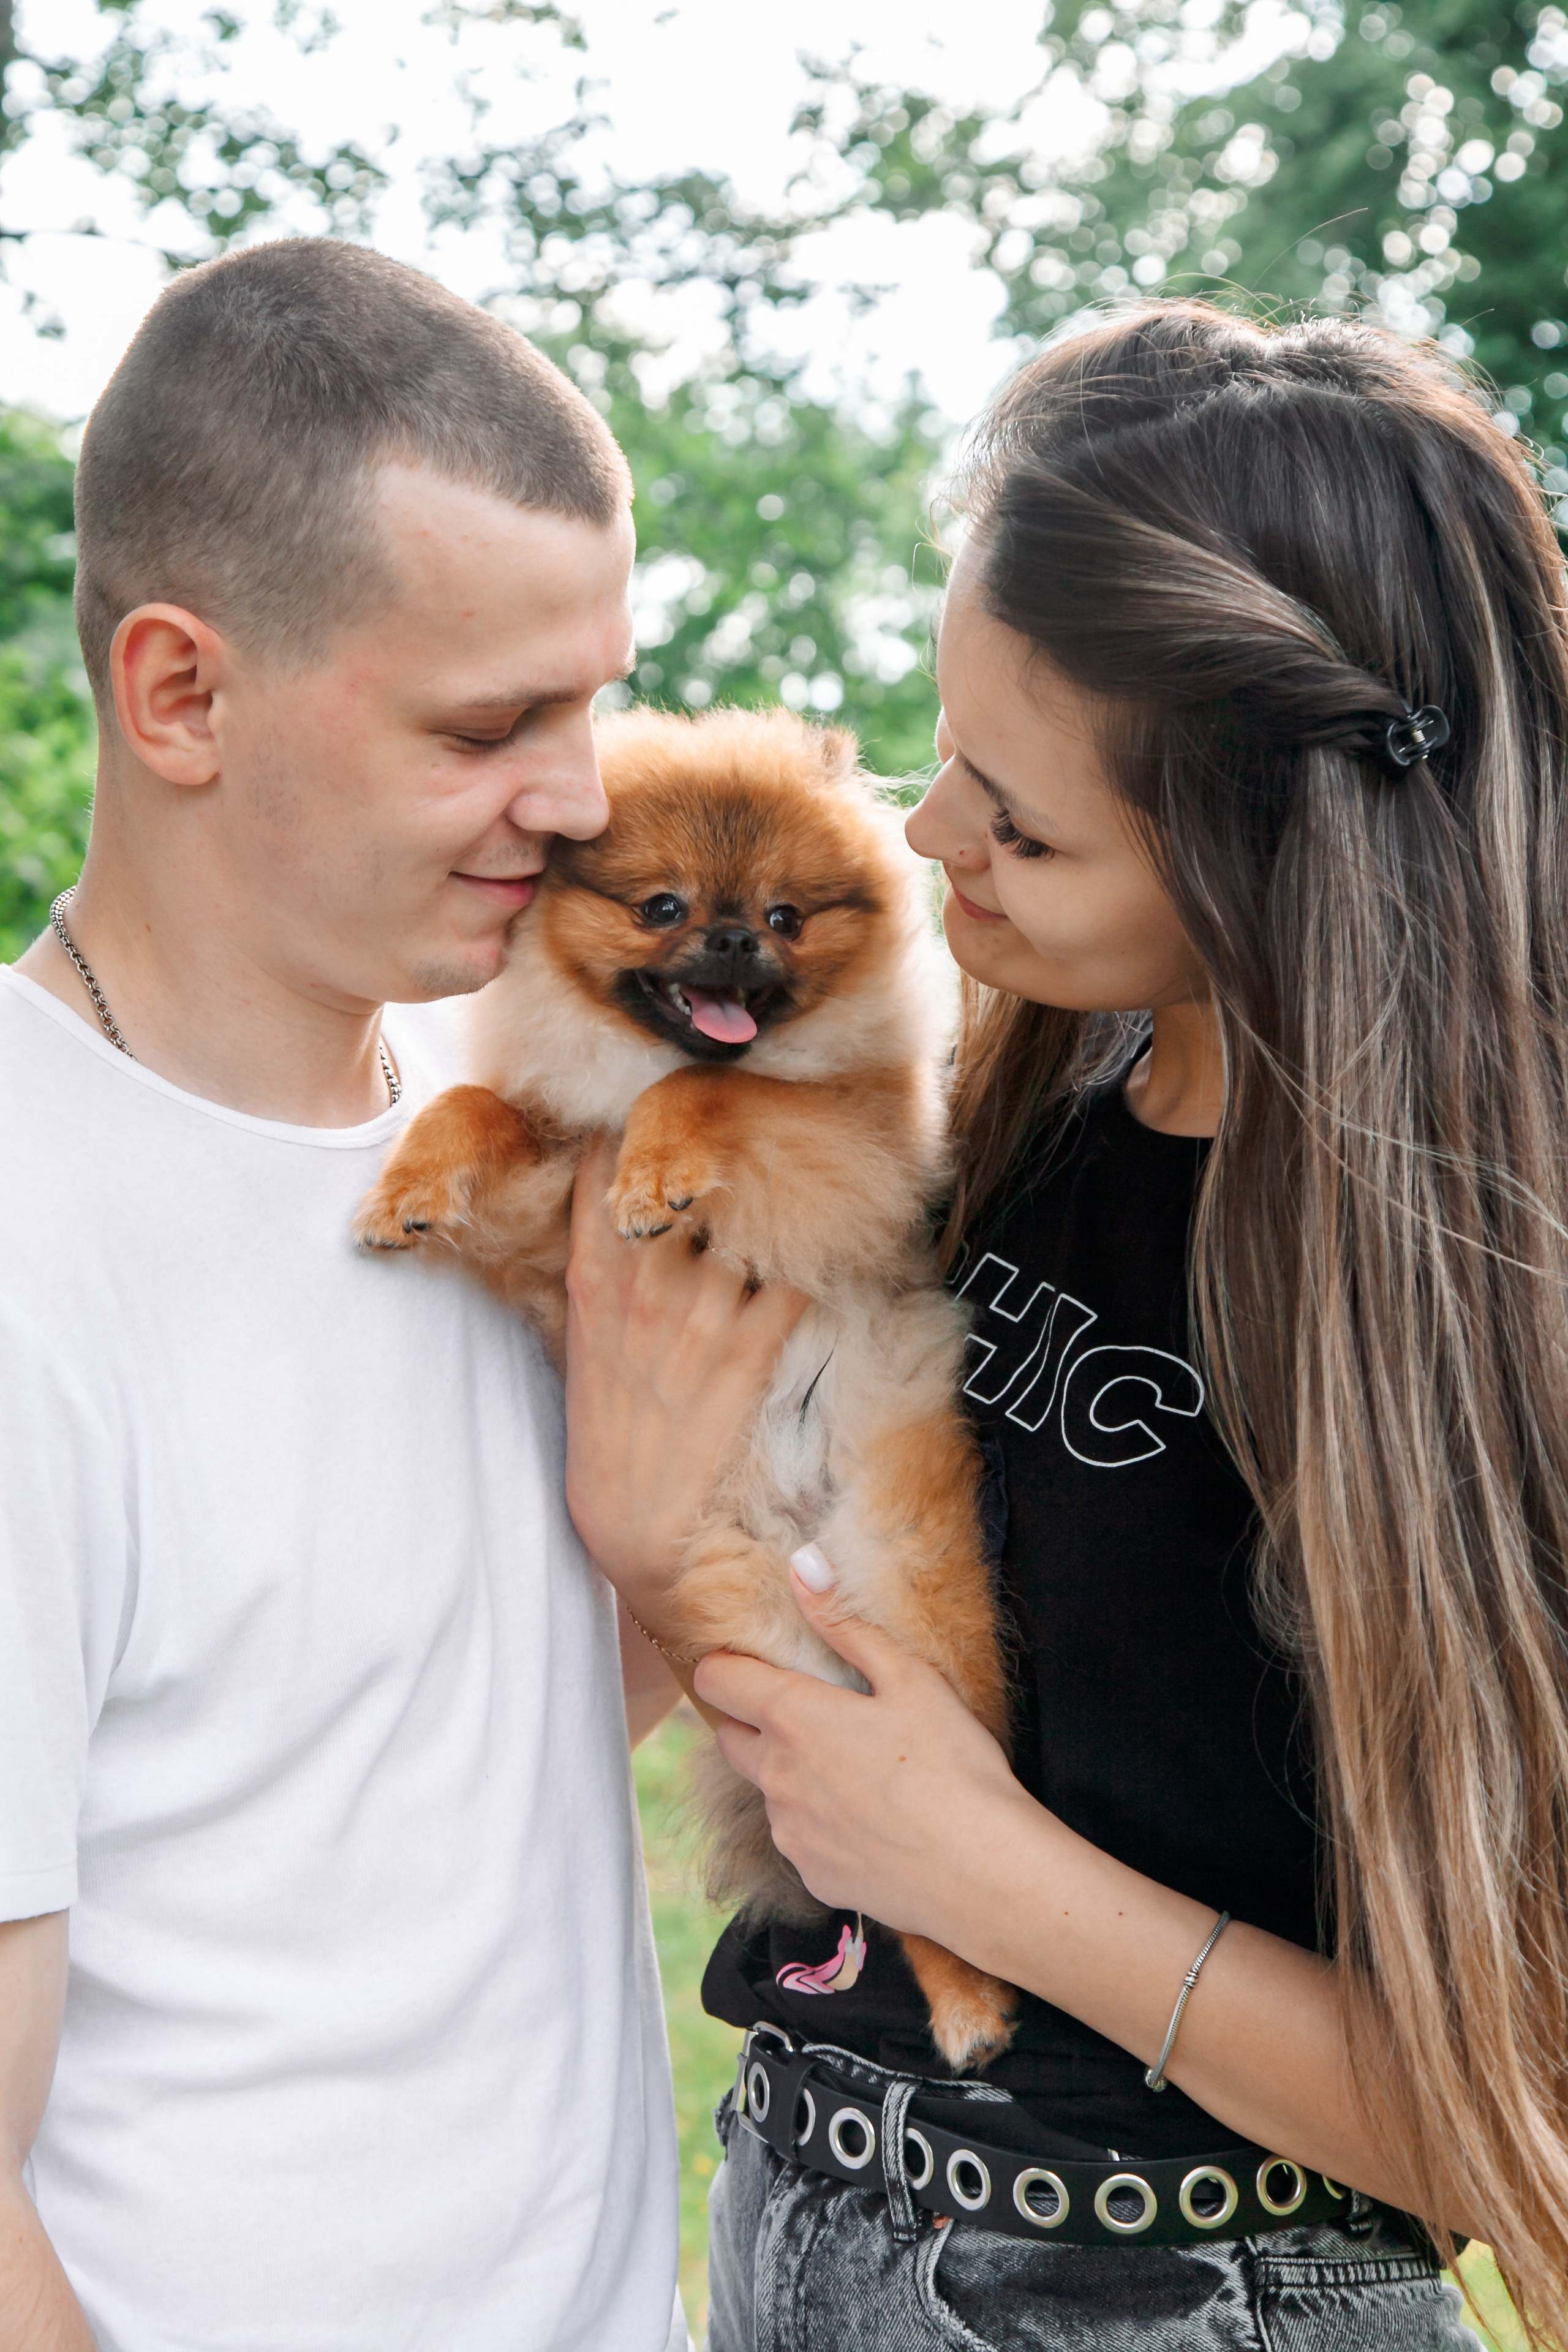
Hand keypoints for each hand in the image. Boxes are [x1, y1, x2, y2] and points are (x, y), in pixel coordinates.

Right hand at [563, 1136, 805, 1606]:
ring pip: (747, 1222)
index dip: (637, 1131)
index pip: (605, 1171)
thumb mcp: (582, 1343)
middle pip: (685, 1182)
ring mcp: (699, 1318)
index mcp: (592, 1283)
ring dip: (773, 1203)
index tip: (661, 1109)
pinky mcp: (750, 1355)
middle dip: (714, 1156)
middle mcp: (643, 1289)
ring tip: (798, 1185)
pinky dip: (814, 1260)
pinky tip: (825, 1249)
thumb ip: (600, 1273)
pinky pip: (794, 1280)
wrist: (637, 1528)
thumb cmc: (609, 1433)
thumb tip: (620, 1208)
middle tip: (746, 1132)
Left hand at [694, 1545, 1032, 1941]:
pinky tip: (872, 1823)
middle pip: (729, 1739)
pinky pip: (798, 1839)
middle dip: (752, 1722)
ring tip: (858, 1773)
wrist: (981, 1873)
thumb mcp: (909, 1678)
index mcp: (793, 1718)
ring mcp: (789, 1832)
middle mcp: (775, 1777)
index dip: (725, 1666)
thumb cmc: (952, 1765)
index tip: (751, 1664)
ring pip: (767, 1792)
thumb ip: (845, 1623)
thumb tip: (803, 1567)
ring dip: (792, 1777)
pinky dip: (820, 1825)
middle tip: (811, 1716)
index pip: (716, 1680)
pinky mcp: (810, 1875)